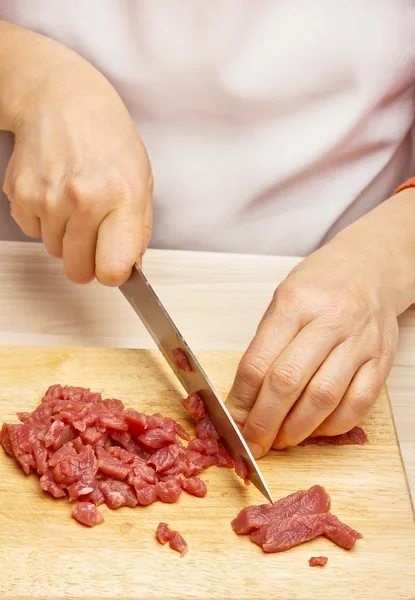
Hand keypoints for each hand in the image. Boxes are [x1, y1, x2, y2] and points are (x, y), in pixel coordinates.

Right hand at [1, 26, 151, 284]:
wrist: (63, 99)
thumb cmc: (108, 139)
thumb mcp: (142, 180)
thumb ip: (137, 230)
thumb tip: (128, 269)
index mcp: (123, 197)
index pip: (112, 269)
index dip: (114, 274)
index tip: (114, 265)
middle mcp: (83, 199)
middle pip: (79, 271)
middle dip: (88, 261)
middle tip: (96, 236)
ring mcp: (48, 198)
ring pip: (55, 253)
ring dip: (67, 238)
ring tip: (77, 203)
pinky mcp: (20, 195)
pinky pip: (34, 233)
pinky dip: (45, 222)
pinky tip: (56, 193)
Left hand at [226, 193, 414, 457]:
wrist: (370, 267)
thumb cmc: (320, 284)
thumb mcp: (283, 300)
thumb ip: (265, 345)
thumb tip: (244, 399)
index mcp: (295, 303)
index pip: (259, 362)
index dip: (241, 399)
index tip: (232, 421)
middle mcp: (330, 321)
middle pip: (289, 383)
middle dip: (265, 422)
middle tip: (253, 443)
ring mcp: (360, 342)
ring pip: (324, 398)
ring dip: (297, 429)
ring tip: (281, 440)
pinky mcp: (381, 360)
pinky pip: (358, 404)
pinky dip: (333, 426)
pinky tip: (316, 429)